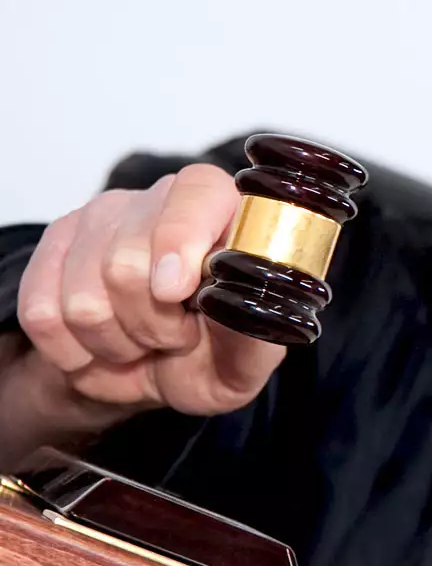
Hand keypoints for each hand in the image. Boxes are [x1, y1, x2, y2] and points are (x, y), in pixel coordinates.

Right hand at [13, 165, 284, 422]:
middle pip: (125, 260)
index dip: (179, 239)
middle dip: (152, 322)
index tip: (175, 290)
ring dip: (116, 341)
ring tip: (145, 340)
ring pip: (83, 296)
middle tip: (178, 335)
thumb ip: (255, 328)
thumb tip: (237, 299)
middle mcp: (160, 200)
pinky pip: (42, 312)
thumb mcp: (250, 354)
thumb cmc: (217, 351)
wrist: (161, 372)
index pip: (196, 194)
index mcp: (225, 210)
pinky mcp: (56, 248)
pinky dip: (74, 348)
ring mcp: (102, 219)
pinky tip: (105, 342)